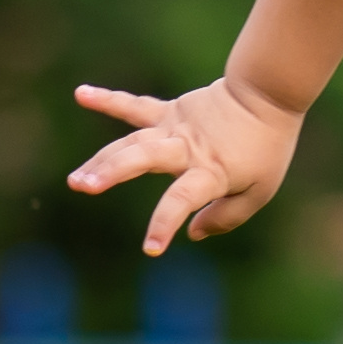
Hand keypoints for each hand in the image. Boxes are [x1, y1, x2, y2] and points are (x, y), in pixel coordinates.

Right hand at [68, 73, 302, 253]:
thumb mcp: (259, 192)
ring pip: (132, 142)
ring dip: (102, 159)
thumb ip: (227, 217)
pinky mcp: (171, 111)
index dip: (165, 223)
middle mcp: (187, 148)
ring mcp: (176, 127)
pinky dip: (108, 100)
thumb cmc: (265, 149)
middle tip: (83, 186)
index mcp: (210, 171)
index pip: (182, 199)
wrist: (266, 95)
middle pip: (143, 158)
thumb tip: (192, 232)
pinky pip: (135, 107)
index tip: (151, 248)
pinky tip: (80, 95)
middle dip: (111, 172)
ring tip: (76, 179)